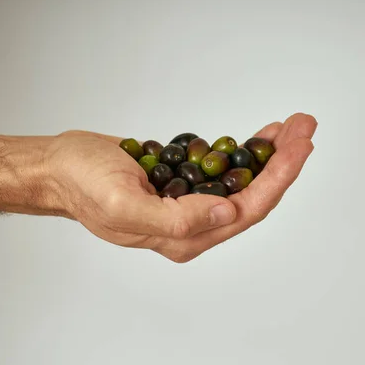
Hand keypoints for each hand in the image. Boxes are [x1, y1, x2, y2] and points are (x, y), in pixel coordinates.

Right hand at [44, 113, 316, 261]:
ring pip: (243, 182)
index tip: (299, 147)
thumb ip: (175, 219)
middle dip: (282, 163)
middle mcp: (192, 225)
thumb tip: (226, 217)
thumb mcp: (121, 203)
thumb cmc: (82, 185)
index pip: (245, 211)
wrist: (60, 166)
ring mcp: (190, 203)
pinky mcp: (185, 183)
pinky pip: (224, 170)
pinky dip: (245, 151)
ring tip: (293, 126)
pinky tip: (261, 135)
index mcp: (181, 237)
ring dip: (270, 155)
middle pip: (252, 196)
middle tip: (304, 127)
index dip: (277, 179)